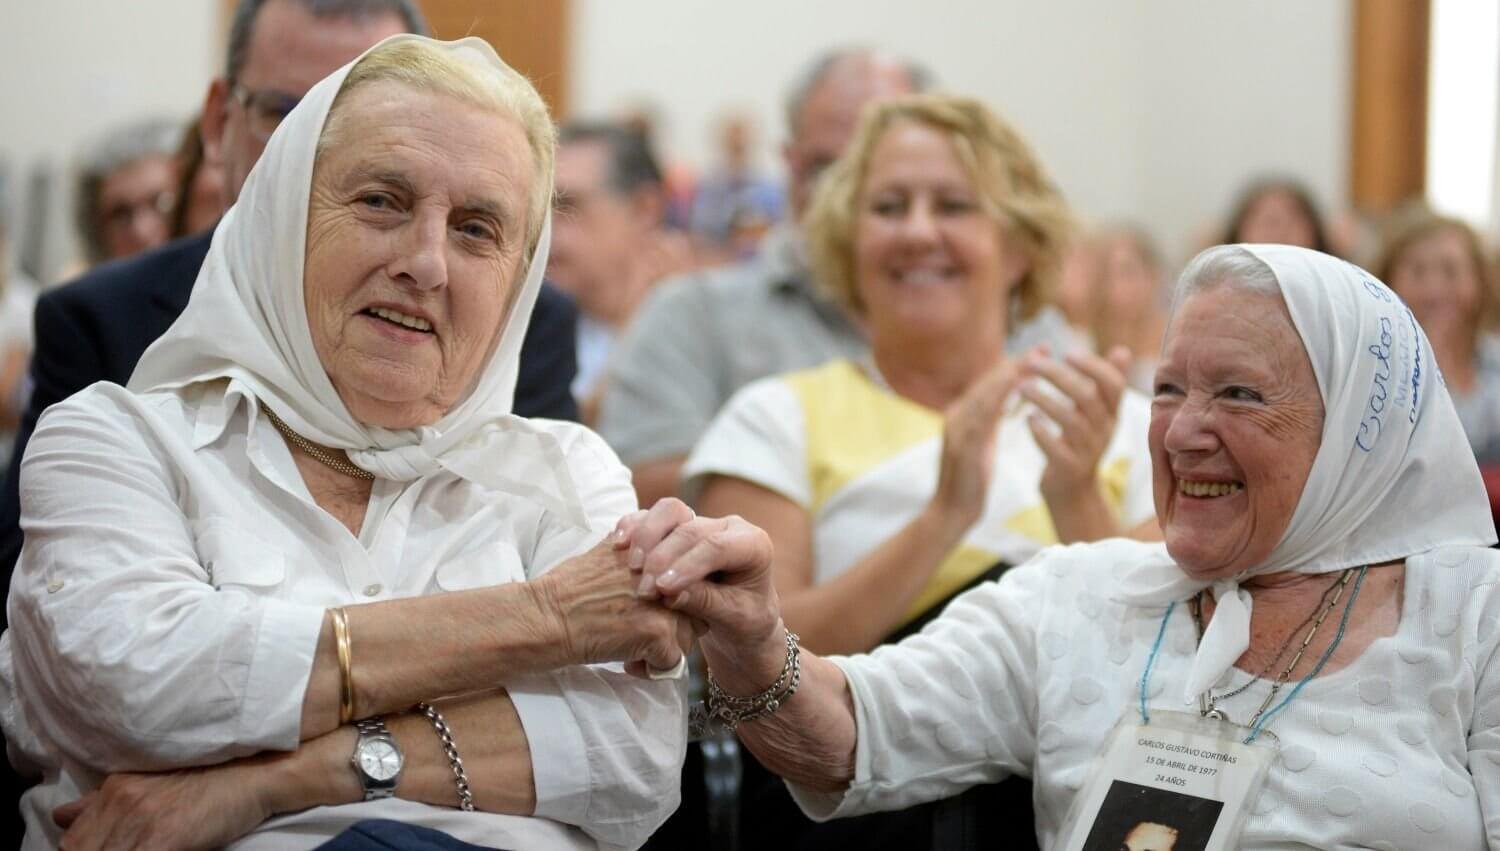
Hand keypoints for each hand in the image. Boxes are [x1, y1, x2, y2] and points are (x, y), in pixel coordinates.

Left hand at [55, 766, 273, 850]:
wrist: (252, 775)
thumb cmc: (206, 780)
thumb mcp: (145, 782)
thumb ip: (101, 802)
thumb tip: (60, 816)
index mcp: (113, 790)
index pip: (71, 842)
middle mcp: (120, 802)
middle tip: (124, 850)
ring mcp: (141, 821)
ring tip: (145, 848)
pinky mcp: (163, 838)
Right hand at [531, 537, 695, 673]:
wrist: (546, 617)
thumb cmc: (569, 588)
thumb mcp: (612, 552)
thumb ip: (644, 552)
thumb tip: (670, 561)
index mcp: (656, 548)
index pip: (694, 572)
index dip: (682, 595)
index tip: (666, 607)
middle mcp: (665, 570)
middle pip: (697, 604)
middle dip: (677, 620)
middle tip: (644, 628)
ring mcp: (664, 601)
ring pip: (688, 635)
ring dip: (665, 646)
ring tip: (631, 644)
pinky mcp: (658, 631)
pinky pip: (673, 661)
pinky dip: (651, 667)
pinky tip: (626, 659)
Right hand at [615, 499, 782, 691]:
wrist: (739, 617)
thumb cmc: (743, 621)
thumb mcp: (732, 618)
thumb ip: (705, 603)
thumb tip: (670, 595)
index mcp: (753, 545)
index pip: (718, 547)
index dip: (688, 565)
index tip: (662, 589)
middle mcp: (728, 526)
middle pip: (691, 530)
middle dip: (664, 557)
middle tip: (644, 588)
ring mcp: (702, 522)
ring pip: (671, 512)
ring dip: (647, 536)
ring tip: (632, 566)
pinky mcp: (679, 525)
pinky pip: (654, 516)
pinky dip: (636, 526)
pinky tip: (618, 543)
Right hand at [930, 358, 1025, 528]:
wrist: (950, 513)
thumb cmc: (969, 484)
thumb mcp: (980, 448)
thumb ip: (988, 425)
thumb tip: (1005, 405)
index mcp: (961, 415)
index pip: (989, 383)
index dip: (1014, 366)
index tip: (1040, 353)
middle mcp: (957, 415)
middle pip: (989, 381)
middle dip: (1018, 363)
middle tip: (1044, 348)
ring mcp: (958, 428)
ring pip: (987, 392)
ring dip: (1014, 374)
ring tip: (1038, 361)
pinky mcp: (964, 444)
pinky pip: (985, 414)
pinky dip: (1003, 397)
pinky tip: (1022, 388)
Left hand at [1020, 345, 1130, 499]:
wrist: (1074, 490)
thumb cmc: (1081, 442)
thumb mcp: (1097, 413)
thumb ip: (1105, 382)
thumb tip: (1123, 350)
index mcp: (1111, 413)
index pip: (1113, 384)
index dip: (1093, 366)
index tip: (1068, 353)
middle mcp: (1104, 430)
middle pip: (1087, 397)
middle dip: (1058, 375)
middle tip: (1032, 363)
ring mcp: (1088, 451)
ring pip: (1070, 420)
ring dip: (1044, 399)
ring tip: (1022, 387)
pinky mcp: (1069, 468)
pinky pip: (1056, 448)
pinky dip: (1041, 431)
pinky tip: (1028, 419)